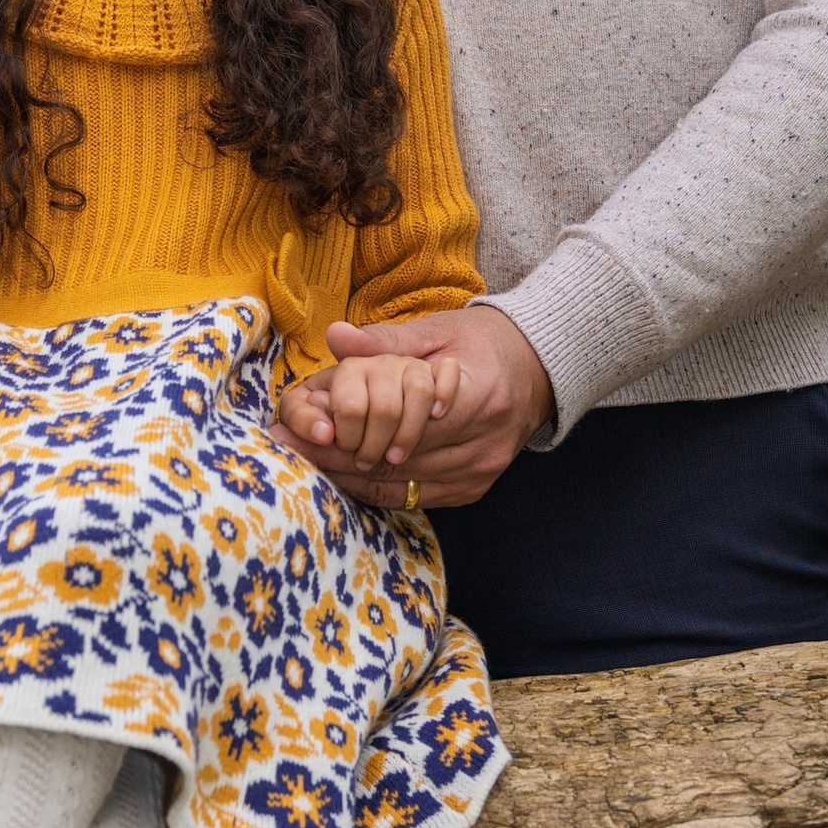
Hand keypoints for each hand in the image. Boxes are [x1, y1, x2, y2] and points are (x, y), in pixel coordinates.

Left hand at [280, 306, 551, 509]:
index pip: (399, 424)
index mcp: (477, 397)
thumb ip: (387, 340)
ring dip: (351, 478)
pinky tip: (344, 478)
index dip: (345, 430)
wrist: (538, 369)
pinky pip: (415, 498)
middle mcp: (483, 445)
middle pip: (395, 460)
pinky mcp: (474, 489)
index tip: (301, 428)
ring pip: (402, 486)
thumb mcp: (437, 330)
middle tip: (288, 451)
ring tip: (305, 467)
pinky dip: (377, 489)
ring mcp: (480, 473)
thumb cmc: (481, 342)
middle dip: (337, 456)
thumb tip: (336, 337)